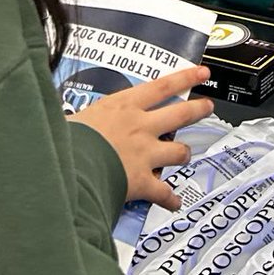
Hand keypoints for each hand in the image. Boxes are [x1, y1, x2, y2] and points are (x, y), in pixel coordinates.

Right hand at [70, 66, 213, 208]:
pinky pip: (164, 192)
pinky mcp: (142, 181)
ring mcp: (145, 154)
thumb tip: (74, 117)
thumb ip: (86, 116)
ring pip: (179, 151)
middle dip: (198, 110)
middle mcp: (141, 127)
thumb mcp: (76, 116)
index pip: (162, 86)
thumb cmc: (66, 140)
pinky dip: (170, 198)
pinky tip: (174, 202)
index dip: (186, 78)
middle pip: (180, 114)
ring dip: (184, 154)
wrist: (66, 168)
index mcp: (124, 106)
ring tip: (185, 155)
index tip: (201, 72)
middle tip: (207, 107)